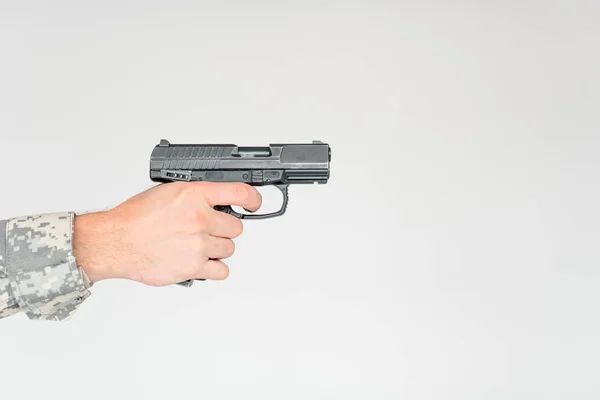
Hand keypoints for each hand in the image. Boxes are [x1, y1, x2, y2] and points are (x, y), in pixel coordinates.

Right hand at [72, 182, 261, 285]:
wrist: (116, 242)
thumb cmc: (136, 218)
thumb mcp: (168, 192)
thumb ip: (196, 195)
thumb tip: (218, 200)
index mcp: (194, 195)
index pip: (240, 193)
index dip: (253, 199)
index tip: (255, 204)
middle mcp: (199, 218)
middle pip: (236, 227)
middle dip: (223, 229)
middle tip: (205, 230)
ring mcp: (198, 244)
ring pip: (229, 249)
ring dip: (217, 248)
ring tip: (195, 245)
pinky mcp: (194, 267)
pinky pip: (222, 270)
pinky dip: (213, 268)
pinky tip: (200, 261)